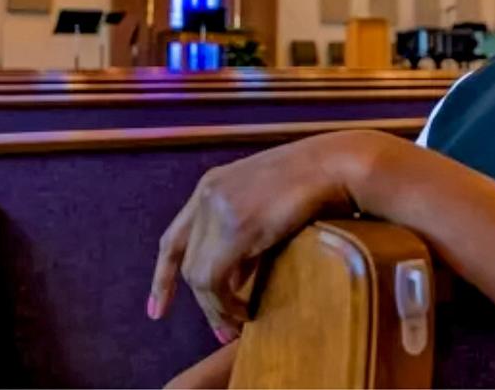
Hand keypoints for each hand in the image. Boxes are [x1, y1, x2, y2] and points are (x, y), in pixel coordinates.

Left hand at [147, 130, 377, 340]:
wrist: (337, 165)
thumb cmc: (314, 183)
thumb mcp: (266, 205)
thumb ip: (244, 235)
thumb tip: (235, 279)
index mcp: (211, 184)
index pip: (173, 237)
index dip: (162, 277)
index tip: (157, 310)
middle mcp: (207, 194)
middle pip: (185, 262)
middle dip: (201, 303)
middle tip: (221, 330)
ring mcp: (219, 209)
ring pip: (197, 275)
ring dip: (215, 308)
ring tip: (237, 326)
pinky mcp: (237, 227)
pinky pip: (215, 278)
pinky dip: (226, 303)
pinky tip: (246, 312)